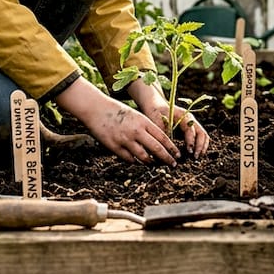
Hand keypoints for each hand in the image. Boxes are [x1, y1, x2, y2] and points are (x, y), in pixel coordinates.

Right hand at [55, 78, 179, 165]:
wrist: (96, 108)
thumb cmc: (117, 111)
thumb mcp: (135, 115)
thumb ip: (146, 128)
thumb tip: (158, 142)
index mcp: (143, 121)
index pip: (162, 137)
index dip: (171, 148)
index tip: (177, 155)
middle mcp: (136, 131)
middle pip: (156, 149)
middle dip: (167, 158)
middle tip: (173, 165)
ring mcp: (125, 140)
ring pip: (143, 157)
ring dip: (151, 162)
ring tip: (154, 164)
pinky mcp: (115, 147)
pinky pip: (129, 159)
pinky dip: (135, 161)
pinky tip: (138, 161)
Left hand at [130, 79, 210, 157]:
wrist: (156, 107)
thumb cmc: (156, 115)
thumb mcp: (158, 124)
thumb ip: (164, 136)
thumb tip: (167, 152)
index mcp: (183, 116)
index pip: (191, 130)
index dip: (191, 142)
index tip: (189, 152)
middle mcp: (191, 120)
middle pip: (201, 133)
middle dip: (200, 146)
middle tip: (195, 157)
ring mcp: (192, 124)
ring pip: (203, 135)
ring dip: (202, 147)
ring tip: (197, 158)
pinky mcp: (191, 129)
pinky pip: (200, 137)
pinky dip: (200, 146)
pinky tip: (195, 154)